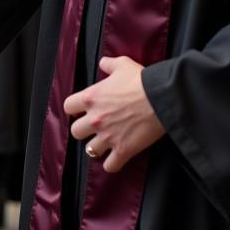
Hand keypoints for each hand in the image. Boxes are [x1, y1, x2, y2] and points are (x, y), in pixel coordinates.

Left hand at [63, 55, 165, 172]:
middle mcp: (94, 119)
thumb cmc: (141, 80)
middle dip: (83, 130)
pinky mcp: (123, 150)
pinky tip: (115, 159)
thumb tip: (103, 62)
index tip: (81, 110)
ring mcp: (108, 136)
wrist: (162, 98)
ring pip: (90, 150)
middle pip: (75, 131)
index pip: (67, 106)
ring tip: (105, 144)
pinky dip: (112, 165)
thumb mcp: (122, 64)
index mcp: (90, 98)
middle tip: (94, 129)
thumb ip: (109, 64)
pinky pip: (110, 166)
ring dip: (97, 148)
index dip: (74, 109)